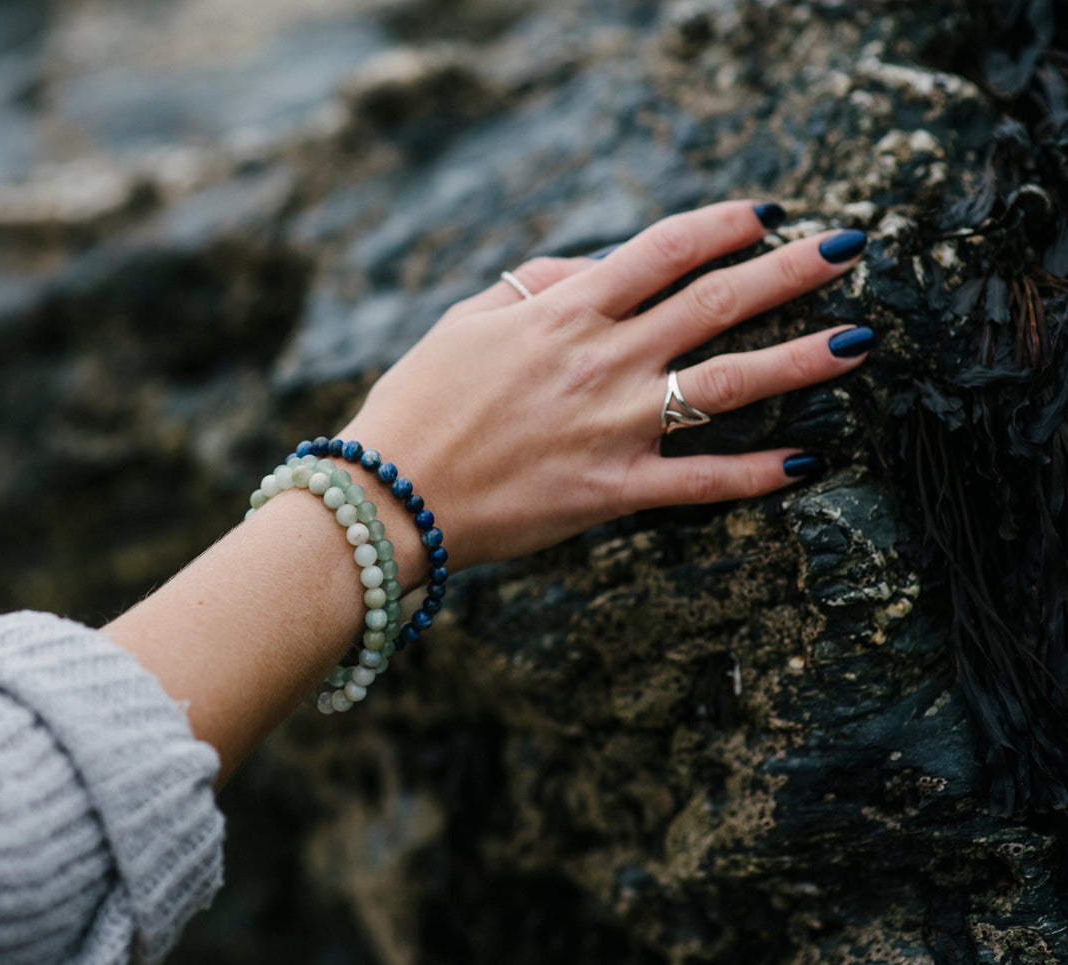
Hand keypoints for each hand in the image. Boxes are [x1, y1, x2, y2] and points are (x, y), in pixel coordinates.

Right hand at [338, 200, 870, 577]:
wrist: (388, 495)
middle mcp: (601, 360)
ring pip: (726, 384)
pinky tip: (808, 461)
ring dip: (799, 360)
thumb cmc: (419, 402)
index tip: (767, 214)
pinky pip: (699, 481)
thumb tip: (590, 268)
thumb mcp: (467, 321)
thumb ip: (535, 286)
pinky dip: (756, 473)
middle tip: (849, 250)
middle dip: (791, 272)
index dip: (723, 225)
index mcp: (564, 312)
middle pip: (716, 302)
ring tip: (858, 342)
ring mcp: (613, 426)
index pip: (664, 250)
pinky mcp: (612, 491)